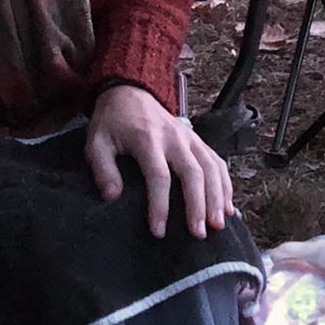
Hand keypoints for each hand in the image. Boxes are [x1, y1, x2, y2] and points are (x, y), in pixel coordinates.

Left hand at [85, 85, 233, 239]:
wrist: (130, 91)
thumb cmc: (113, 121)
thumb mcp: (97, 142)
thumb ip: (103, 169)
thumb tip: (112, 197)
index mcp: (147, 138)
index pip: (159, 175)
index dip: (160, 205)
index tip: (159, 231)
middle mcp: (174, 138)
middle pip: (193, 172)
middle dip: (198, 205)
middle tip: (198, 233)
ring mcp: (189, 137)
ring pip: (211, 167)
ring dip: (217, 197)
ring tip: (218, 224)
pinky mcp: (197, 140)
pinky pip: (217, 161)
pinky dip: (226, 184)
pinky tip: (228, 206)